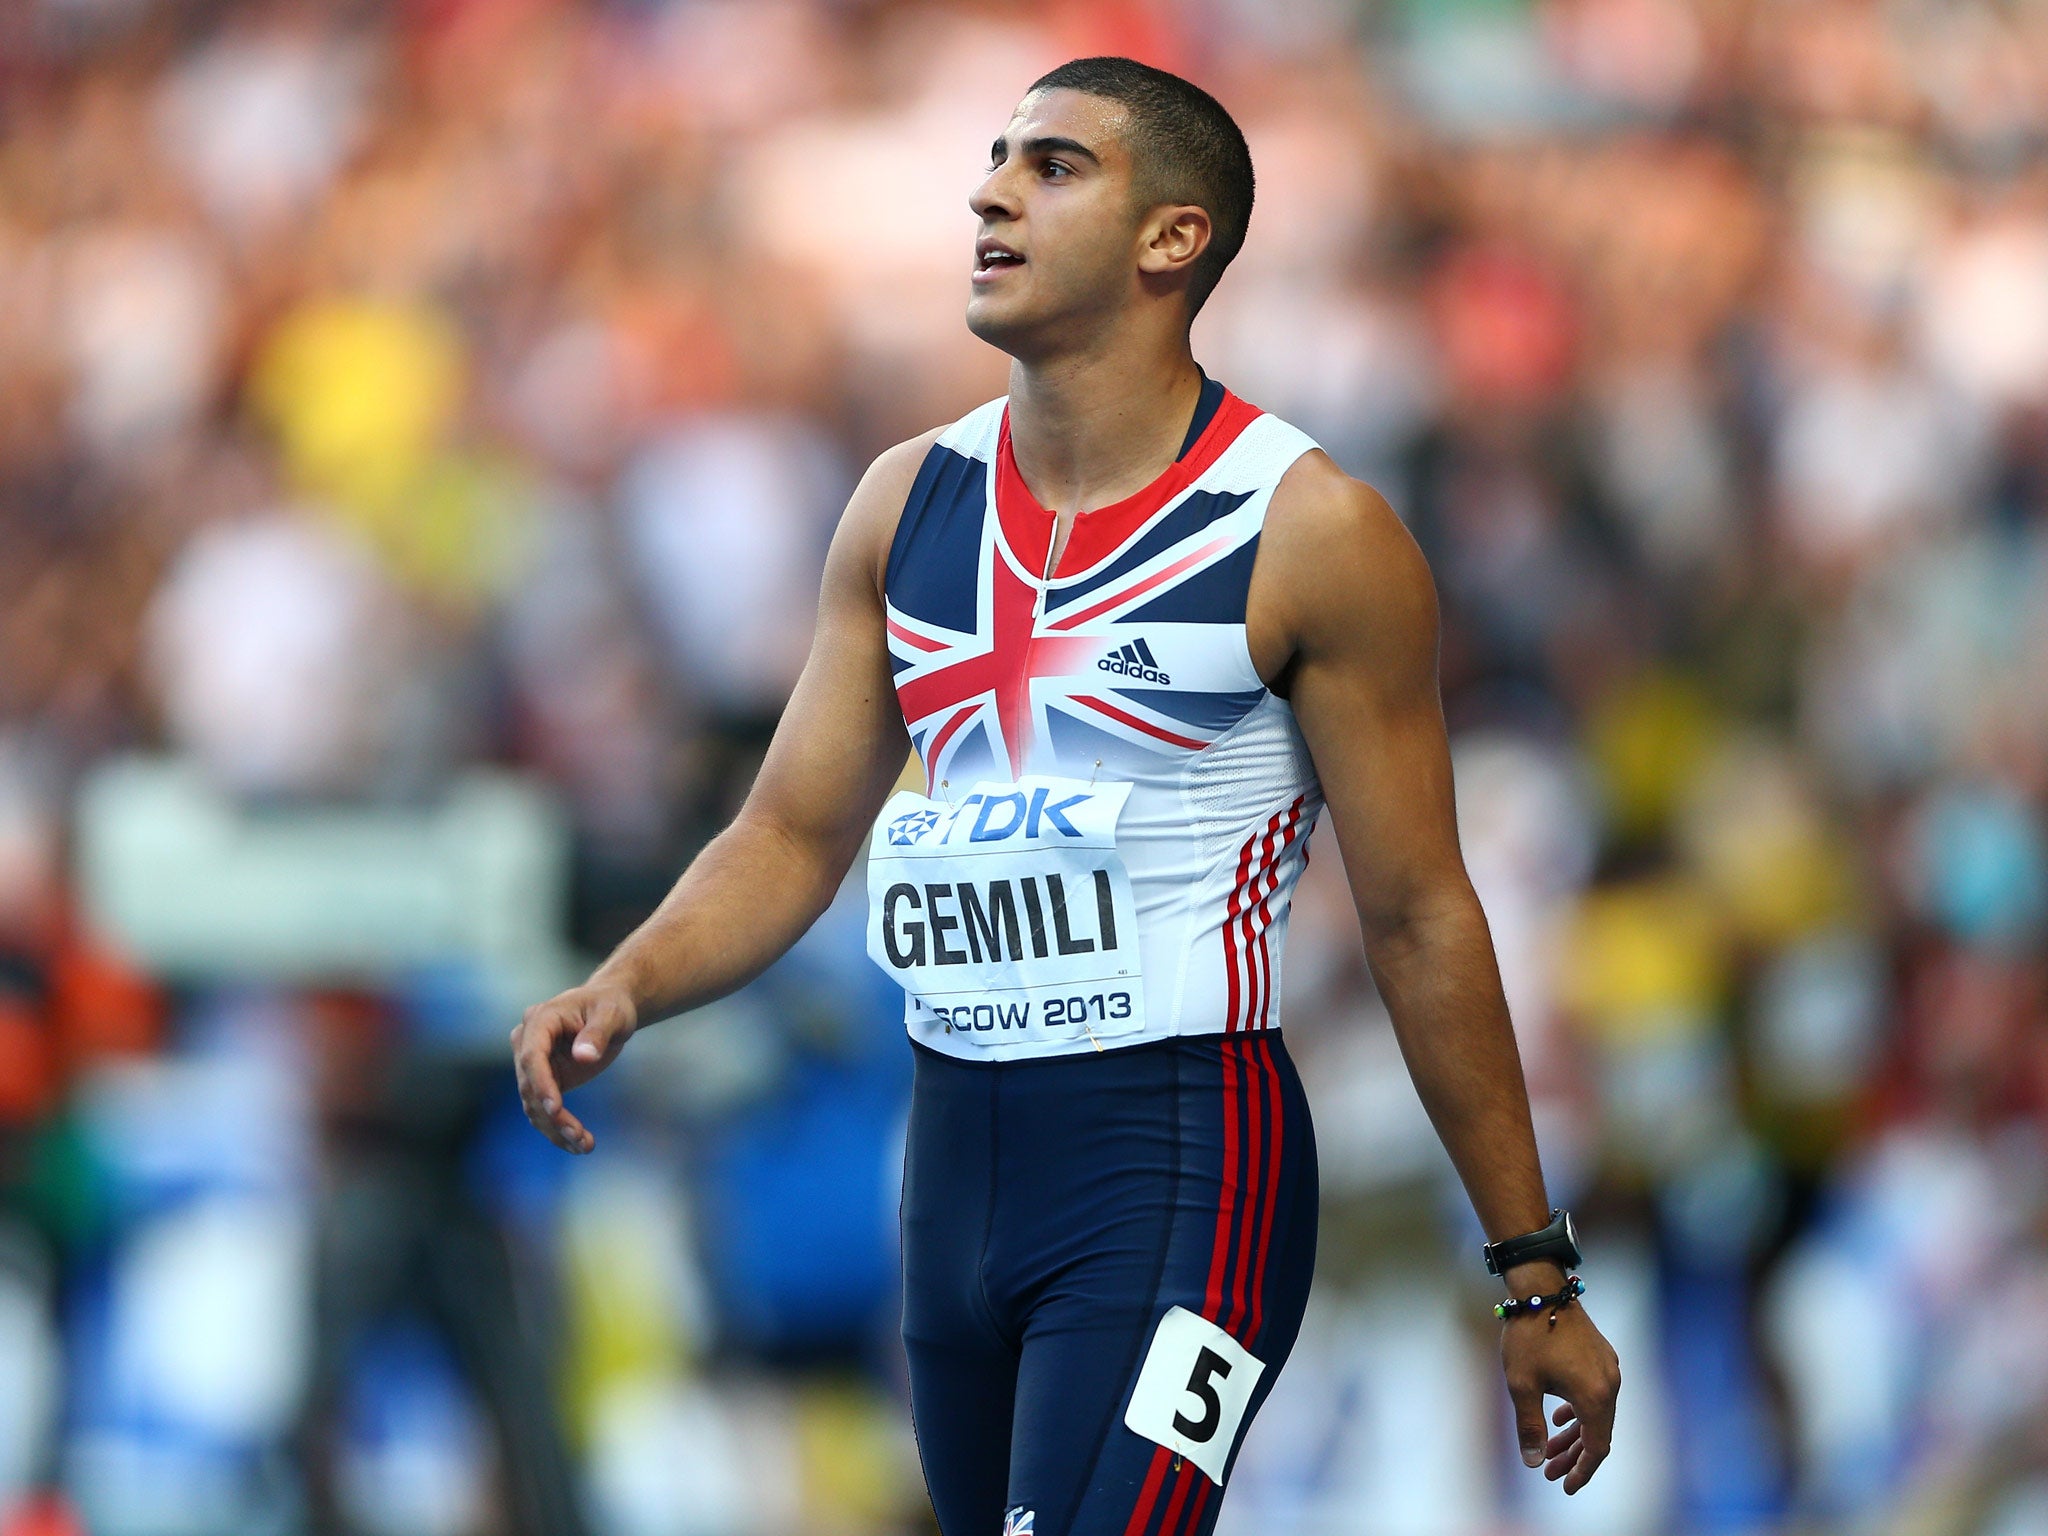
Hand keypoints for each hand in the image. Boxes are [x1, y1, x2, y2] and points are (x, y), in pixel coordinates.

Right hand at [510, 981, 638, 1153]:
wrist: (610, 1008)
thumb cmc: (611, 1005)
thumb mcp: (612, 1014)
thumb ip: (598, 1033)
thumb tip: (583, 1057)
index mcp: (540, 1020)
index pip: (532, 1056)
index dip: (541, 1084)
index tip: (556, 1109)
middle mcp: (528, 1041)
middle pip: (531, 1085)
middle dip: (553, 1115)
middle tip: (580, 1139)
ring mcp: (532, 1063)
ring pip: (533, 1104)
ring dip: (555, 1129)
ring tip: (584, 1147)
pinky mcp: (543, 1080)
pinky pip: (543, 1109)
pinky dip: (558, 1129)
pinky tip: (578, 1145)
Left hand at [1501, 1289, 1619, 1494]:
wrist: (1541, 1289)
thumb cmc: (1529, 1336)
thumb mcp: (1522, 1385)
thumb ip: (1530, 1426)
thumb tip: (1533, 1463)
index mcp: (1595, 1396)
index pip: (1596, 1447)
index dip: (1581, 1471)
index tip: (1564, 1486)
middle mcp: (1610, 1383)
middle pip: (1597, 1432)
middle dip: (1573, 1456)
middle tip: (1549, 1473)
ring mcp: (1608, 1367)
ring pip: (1595, 1412)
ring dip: (1574, 1433)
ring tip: (1549, 1449)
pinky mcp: (1601, 1355)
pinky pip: (1595, 1393)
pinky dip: (1578, 1410)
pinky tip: (1558, 1416)